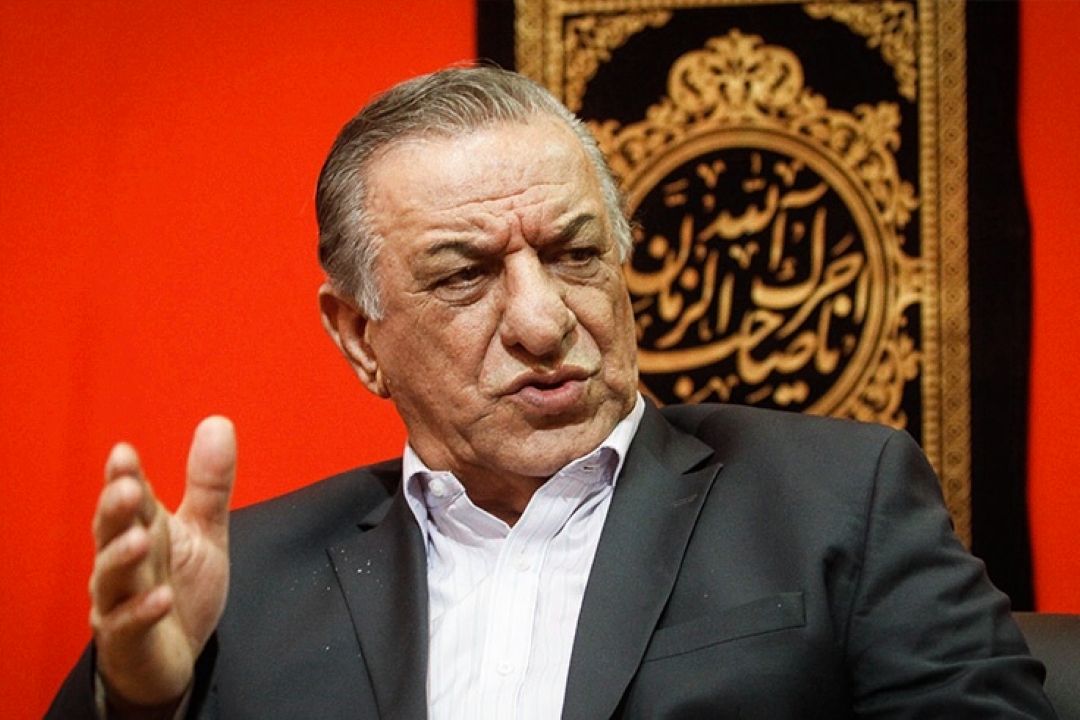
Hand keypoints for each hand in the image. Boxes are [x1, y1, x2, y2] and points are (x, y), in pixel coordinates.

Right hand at [89, 416, 235, 705]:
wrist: (172, 656)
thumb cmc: (181, 588)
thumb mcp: (204, 531)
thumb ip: (209, 483)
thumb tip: (218, 423)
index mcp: (144, 530)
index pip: (132, 499)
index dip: (124, 476)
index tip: (123, 452)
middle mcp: (126, 562)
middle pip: (112, 531)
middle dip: (117, 509)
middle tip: (128, 487)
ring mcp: (120, 601)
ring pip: (111, 576)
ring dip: (122, 557)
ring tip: (141, 539)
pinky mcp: (128, 639)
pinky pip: (128, 625)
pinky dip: (141, 611)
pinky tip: (159, 598)